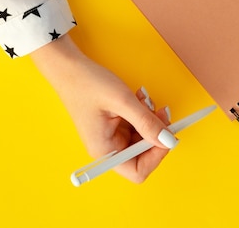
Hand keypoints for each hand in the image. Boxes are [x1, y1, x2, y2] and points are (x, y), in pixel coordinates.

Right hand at [30, 34, 177, 182]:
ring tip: (146, 100)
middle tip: (162, 112)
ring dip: (150, 119)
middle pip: (142, 153)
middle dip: (156, 133)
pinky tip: (139, 97)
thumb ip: (147, 122)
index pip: (137, 171)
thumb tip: (169, 141)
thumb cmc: (87, 84)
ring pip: (142, 137)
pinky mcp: (113, 124)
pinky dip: (142, 112)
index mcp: (105, 150)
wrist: (69, 67)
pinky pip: (135, 125)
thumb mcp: (122, 101)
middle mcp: (107, 147)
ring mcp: (110, 135)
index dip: (157, 156)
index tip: (167, 135)